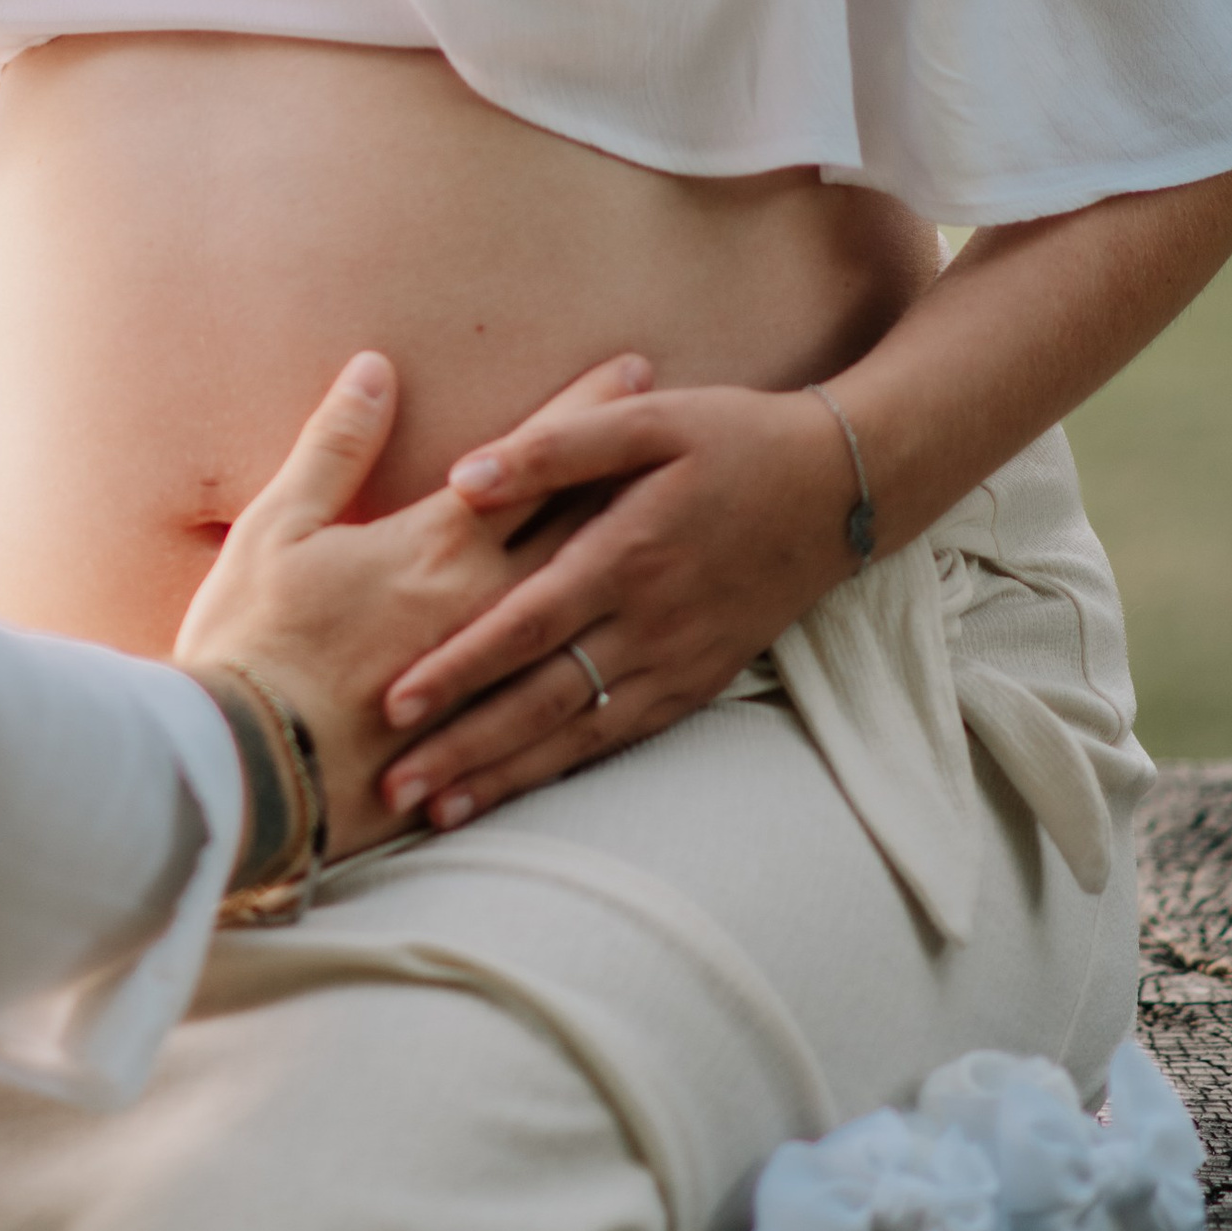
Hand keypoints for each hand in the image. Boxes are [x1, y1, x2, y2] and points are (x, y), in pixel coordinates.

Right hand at [174, 350, 653, 862]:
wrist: (250, 772)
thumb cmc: (252, 640)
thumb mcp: (277, 526)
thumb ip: (335, 446)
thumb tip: (376, 368)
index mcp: (437, 546)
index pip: (534, 460)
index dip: (585, 411)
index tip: (635, 369)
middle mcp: (487, 603)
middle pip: (582, 523)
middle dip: (633, 471)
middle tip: (685, 434)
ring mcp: (498, 676)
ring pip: (590, 603)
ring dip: (635, 554)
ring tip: (679, 523)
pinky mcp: (490, 734)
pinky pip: (573, 687)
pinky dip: (611, 649)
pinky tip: (636, 637)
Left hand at [377, 374, 859, 833]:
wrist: (839, 488)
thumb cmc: (732, 437)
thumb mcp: (649, 418)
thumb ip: (556, 443)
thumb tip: (464, 477)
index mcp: (626, 556)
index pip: (526, 626)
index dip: (459, 667)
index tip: (395, 704)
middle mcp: (649, 624)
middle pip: (541, 700)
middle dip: (464, 748)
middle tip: (391, 787)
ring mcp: (677, 662)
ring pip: (578, 735)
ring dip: (506, 776)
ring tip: (438, 812)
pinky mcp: (697, 683)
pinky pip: (622, 738)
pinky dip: (566, 771)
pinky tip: (518, 792)